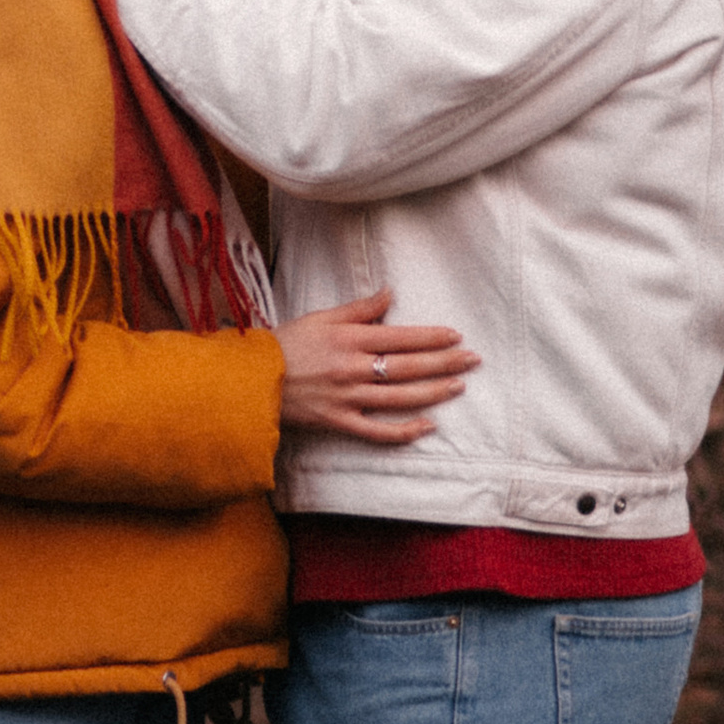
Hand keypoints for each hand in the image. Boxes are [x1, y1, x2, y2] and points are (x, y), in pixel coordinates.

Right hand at [277, 287, 476, 446]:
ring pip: (400, 398)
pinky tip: (427, 427)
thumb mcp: (321, 317)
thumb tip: (390, 292)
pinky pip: (378, 431)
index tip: (456, 336)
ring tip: (458, 386)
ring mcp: (348, 398)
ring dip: (434, 392)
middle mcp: (354, 368)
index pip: (402, 338)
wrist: (251, 380)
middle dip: (445, 362)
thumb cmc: (285, 344)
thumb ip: (359, 308)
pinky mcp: (339, 422)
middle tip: (473, 359)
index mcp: (350, 339)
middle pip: (409, 367)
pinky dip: (404, 431)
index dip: (432, 337)